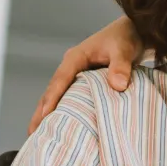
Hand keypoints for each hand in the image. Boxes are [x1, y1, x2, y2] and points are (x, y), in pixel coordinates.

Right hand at [28, 16, 143, 133]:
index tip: (45, 115)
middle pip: (52, 90)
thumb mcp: (124, 49)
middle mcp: (72, 66)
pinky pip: (70, 97)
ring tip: (39, 135)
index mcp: (76, 57)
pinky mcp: (84, 81)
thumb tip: (117, 85)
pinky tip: (61, 125)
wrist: (134, 30)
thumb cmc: (126, 37)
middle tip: (32, 133)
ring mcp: (76, 74)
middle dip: (41, 111)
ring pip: (58, 95)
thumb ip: (120, 66)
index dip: (52, 98)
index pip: (60, 80)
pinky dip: (63, 110)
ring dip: (48, 113)